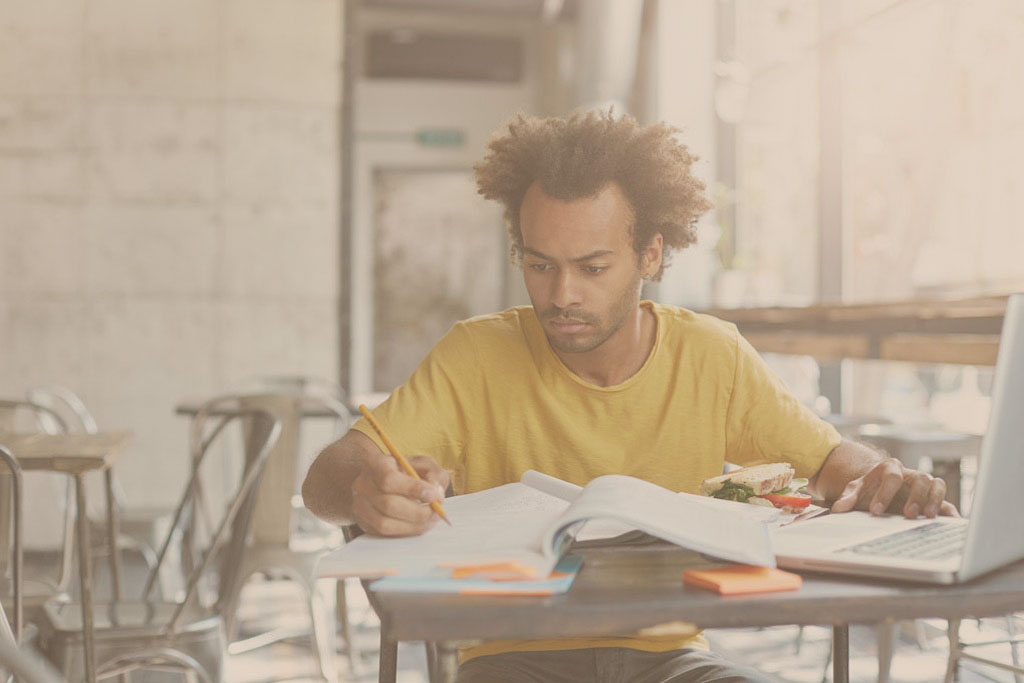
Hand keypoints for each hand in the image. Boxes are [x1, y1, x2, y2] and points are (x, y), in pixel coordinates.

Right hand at [350, 451, 450, 536]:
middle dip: (417, 512)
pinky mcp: (364, 523)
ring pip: (385, 523)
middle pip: (388, 504)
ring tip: (431, 520)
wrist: (385, 483)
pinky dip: (406, 532)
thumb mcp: (424, 465)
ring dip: (413, 525)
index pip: (389, 479)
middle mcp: (362, 484)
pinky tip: (419, 525)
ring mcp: (360, 506)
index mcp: (375, 463)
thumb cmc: (408, 473)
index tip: (433, 495)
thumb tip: (436, 493)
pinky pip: (385, 534)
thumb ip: (434, 475)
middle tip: (436, 512)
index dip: (412, 489)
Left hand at [831, 457, 958, 517]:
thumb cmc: (869, 489)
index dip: (884, 492)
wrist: (880, 490)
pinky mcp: (934, 499)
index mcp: (890, 468)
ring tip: (927, 517)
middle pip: (920, 478)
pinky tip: (948, 524)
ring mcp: (925, 486)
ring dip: (934, 500)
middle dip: (916, 496)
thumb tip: (838, 509)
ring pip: (937, 484)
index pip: (891, 476)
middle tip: (907, 515)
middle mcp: (911, 474)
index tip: (875, 511)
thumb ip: (848, 497)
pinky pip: (948, 502)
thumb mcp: (856, 490)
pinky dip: (949, 513)